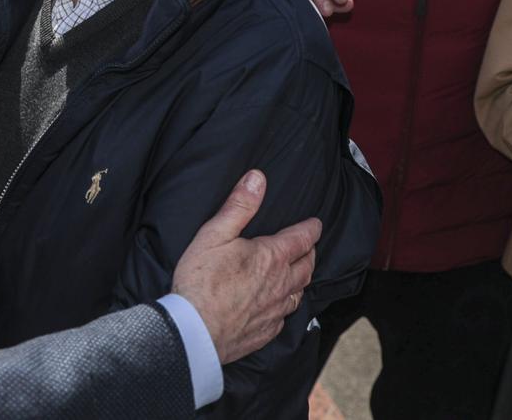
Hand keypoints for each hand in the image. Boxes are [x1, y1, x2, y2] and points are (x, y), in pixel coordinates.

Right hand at [169, 170, 322, 364]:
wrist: (194, 331)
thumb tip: (258, 179)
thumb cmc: (200, 281)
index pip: (301, 239)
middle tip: (309, 247)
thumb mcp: (215, 234)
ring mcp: (274, 311)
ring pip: (299, 293)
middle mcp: (280, 284)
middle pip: (307, 267)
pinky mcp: (265, 332)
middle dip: (311, 254)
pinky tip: (279, 306)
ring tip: (298, 274)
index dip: (311, 228)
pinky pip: (285, 317)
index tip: (316, 224)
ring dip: (302, 280)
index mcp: (271, 257)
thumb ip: (239, 206)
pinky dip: (287, 306)